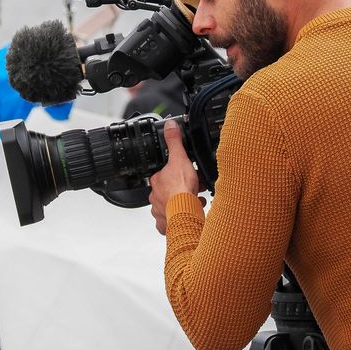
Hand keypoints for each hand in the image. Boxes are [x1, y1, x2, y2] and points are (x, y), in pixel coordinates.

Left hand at [149, 119, 203, 234]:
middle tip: (192, 188)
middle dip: (180, 189)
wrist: (185, 213)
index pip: (164, 174)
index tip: (185, 174)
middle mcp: (156, 196)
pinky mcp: (166, 224)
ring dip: (181, 203)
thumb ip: (174, 141)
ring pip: (170, 205)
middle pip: (168, 190)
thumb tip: (169, 125)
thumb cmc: (181, 189)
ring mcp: (160, 211)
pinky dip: (180, 217)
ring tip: (194, 200)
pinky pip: (171, 221)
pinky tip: (190, 213)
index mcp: (157, 181)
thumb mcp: (180, 158)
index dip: (176, 173)